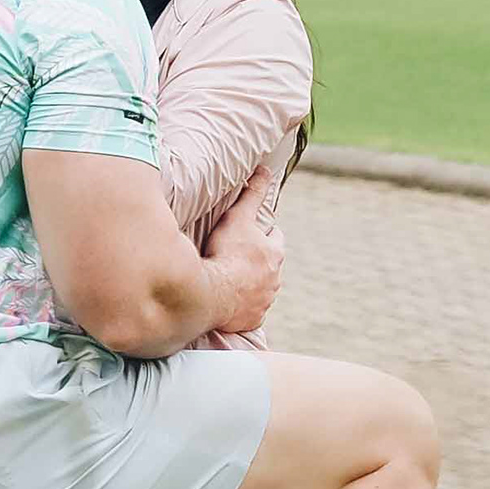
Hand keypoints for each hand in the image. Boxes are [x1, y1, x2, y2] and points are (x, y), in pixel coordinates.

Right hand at [203, 205, 283, 336]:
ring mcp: (265, 300)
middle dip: (259, 261)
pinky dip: (243, 306)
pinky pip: (251, 310)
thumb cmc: (227, 254)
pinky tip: (229, 302)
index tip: (250, 234)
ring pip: (262, 289)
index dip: (263, 234)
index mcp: (275, 253)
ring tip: (231, 280)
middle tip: (238, 258)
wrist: (214, 294)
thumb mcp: (238, 217)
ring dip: (251, 284)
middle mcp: (275, 279)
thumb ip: (253, 194)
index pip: (275, 237)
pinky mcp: (253, 318)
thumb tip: (265, 170)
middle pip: (270, 266)